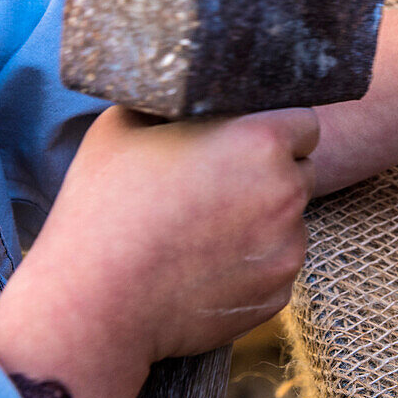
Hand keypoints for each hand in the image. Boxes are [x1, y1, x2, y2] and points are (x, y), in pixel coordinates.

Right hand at [0, 106, 316, 397]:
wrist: (93, 307)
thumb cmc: (103, 208)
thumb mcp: (123, 127)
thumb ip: (173, 102)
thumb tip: (184, 89)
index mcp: (261, 142)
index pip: (304, 124)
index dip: (276, 131)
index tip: (247, 144)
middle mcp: (287, 192)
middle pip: (302, 172)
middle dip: (272, 176)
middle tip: (220, 188)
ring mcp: (288, 246)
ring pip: (290, 222)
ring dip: (263, 222)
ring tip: (202, 232)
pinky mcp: (279, 291)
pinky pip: (275, 266)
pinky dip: (252, 265)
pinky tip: (205, 267)